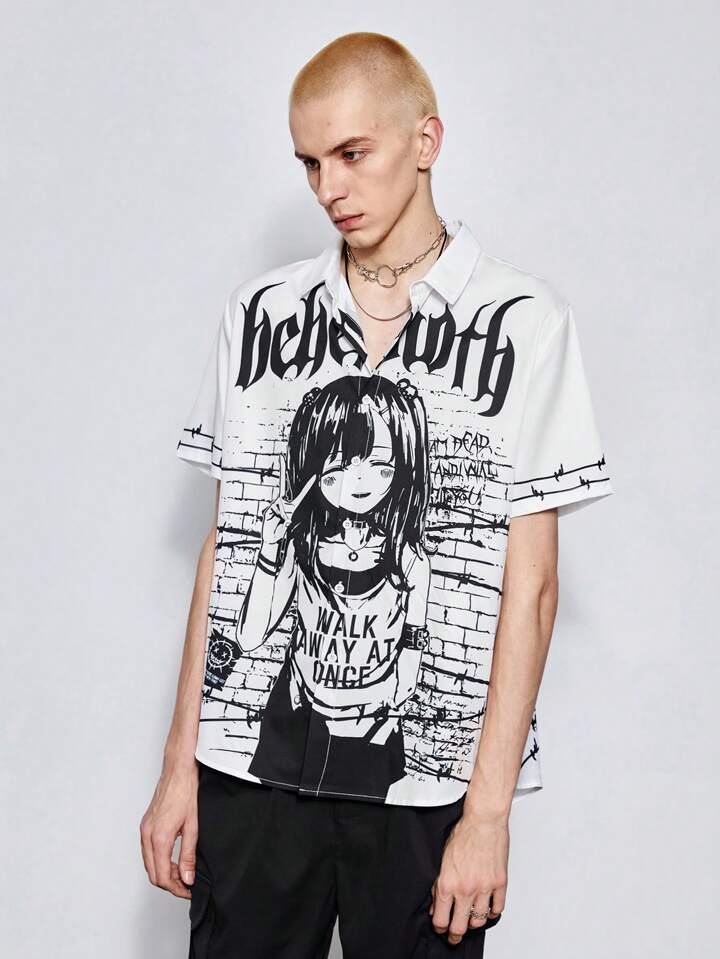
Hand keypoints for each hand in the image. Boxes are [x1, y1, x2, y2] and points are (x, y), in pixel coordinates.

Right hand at [139, 759, 199, 899]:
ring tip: (183, 872)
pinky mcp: (146, 825)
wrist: (178, 771)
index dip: (176, 888)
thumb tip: (188, 878)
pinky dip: (160, 860)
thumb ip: (189, 855)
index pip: (162, 876)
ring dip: (164, 872)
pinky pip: (148, 852)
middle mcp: (147, 835)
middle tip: (187, 885)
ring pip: (150, 864)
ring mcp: (144, 830)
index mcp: (159, 837)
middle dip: (170, 884)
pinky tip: (174, 859)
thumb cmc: (186, 792)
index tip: (189, 890)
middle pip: (153, 873)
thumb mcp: (193, 826)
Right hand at [261, 455, 315, 545]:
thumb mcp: (285, 522)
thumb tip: (279, 505)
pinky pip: (275, 508)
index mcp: (291, 506)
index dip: (307, 485)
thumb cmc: (279, 531)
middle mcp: (282, 502)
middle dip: (281, 469)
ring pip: (281, 504)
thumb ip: (284, 514)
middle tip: (280, 456)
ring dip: (282, 514)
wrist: (270, 539)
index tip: (314, 476)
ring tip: (281, 521)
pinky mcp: (268, 508)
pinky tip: (276, 519)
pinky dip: (278, 514)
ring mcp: (275, 504)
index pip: (301, 493)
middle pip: (282, 484)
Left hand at [429, 808, 507, 944]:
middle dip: (454, 936)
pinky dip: (492, 913)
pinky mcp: (499, 884)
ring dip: (473, 923)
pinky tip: (488, 909)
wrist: (484, 820)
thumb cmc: (464, 833)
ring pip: (478, 920)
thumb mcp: (443, 859)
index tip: (441, 928)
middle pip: (459, 927)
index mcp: (447, 883)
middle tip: (454, 937)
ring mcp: (484, 888)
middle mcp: (465, 889)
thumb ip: (438, 884)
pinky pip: (497, 909)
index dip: (439, 927)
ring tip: (470, 919)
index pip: (441, 918)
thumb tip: (435, 903)